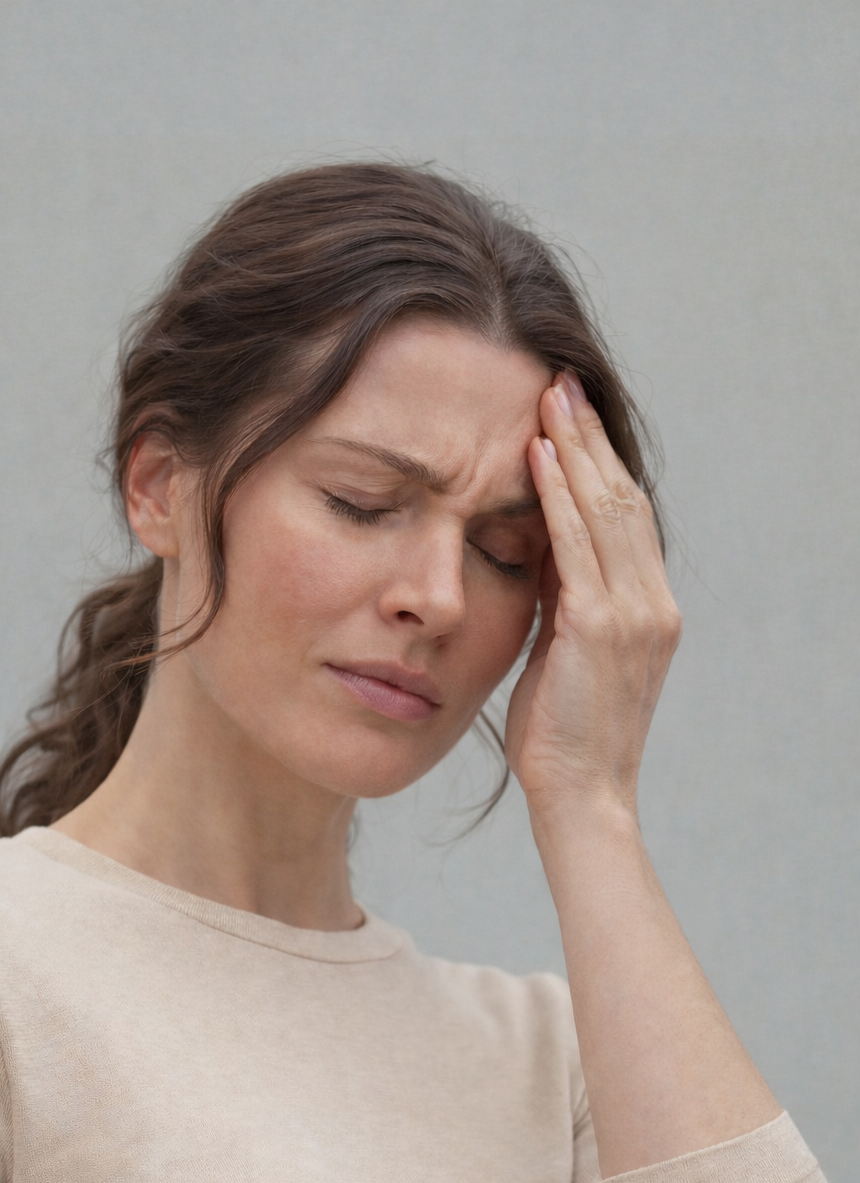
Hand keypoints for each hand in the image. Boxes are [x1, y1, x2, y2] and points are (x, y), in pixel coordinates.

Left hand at [504, 373, 681, 822]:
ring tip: (548, 398)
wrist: (582, 795)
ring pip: (606, 510)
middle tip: (559, 382)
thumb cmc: (563, 733)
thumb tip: (537, 546)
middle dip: (589, 438)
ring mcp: (633, 613)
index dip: (601, 462)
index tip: (570, 416)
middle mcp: (653, 603)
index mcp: (650, 609)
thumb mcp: (564, 654)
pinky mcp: (600, 626)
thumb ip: (562, 599)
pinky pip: (577, 545)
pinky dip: (557, 496)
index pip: (627, 517)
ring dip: (574, 449)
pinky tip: (535, 456)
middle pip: (623, 499)